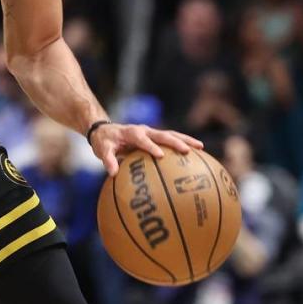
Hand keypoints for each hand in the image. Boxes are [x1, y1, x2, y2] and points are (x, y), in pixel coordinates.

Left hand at [89, 123, 203, 176]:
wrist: (105, 130)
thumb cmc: (104, 141)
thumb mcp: (102, 149)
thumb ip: (108, 159)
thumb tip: (113, 173)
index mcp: (131, 132)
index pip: (141, 139)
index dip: (150, 146)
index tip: (160, 155)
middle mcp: (143, 130)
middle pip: (161, 134)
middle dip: (174, 141)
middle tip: (187, 150)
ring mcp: (151, 132)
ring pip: (170, 134)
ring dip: (185, 140)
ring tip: (201, 147)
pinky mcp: (155, 137)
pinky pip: (171, 139)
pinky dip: (184, 144)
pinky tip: (198, 154)